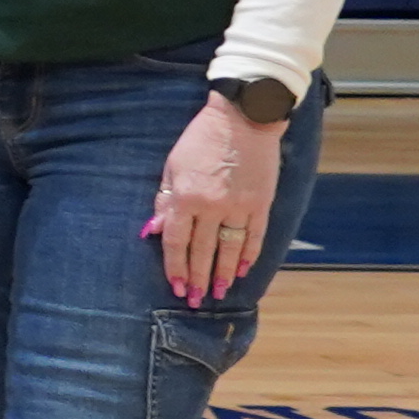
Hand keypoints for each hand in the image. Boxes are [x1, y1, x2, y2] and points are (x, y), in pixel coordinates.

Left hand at [145, 95, 276, 300]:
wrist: (244, 118)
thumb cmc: (200, 139)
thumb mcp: (172, 165)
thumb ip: (165, 199)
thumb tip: (156, 231)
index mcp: (186, 198)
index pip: (178, 242)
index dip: (175, 267)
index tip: (174, 286)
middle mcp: (213, 207)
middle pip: (202, 251)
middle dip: (196, 278)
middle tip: (193, 300)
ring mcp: (240, 207)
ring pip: (229, 249)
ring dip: (221, 274)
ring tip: (217, 293)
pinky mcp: (262, 204)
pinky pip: (255, 236)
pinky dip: (248, 256)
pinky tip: (241, 271)